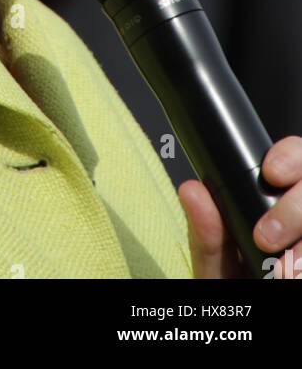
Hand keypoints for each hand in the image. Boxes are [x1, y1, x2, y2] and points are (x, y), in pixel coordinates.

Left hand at [179, 136, 301, 278]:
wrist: (246, 327)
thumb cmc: (238, 290)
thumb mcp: (218, 269)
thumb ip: (207, 234)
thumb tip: (192, 190)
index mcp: (273, 203)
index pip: (295, 158)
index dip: (290, 156)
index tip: (271, 171)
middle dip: (296, 204)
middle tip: (266, 237)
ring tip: (285, 263)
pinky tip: (298, 269)